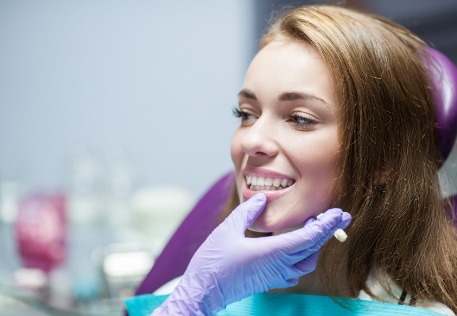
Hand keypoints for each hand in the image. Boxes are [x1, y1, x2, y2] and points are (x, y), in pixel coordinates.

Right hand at [152, 193, 350, 314]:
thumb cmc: (213, 261)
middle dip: (328, 231)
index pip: (308, 237)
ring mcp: (275, 276)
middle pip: (312, 248)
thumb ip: (247, 211)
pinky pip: (295, 272)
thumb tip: (262, 198)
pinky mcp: (269, 281)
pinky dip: (303, 259)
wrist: (204, 291)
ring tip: (315, 228)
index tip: (339, 213)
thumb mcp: (227, 229)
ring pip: (307, 262)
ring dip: (316, 245)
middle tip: (339, 216)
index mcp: (272, 251)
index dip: (325, 225)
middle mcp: (278, 265)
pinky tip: (297, 250)